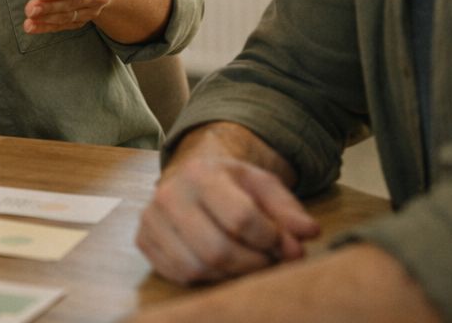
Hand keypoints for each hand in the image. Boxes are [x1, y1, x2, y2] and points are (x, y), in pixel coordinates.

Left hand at [24, 0, 119, 33]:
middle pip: (74, 2)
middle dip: (53, 5)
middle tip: (31, 6)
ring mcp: (88, 9)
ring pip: (68, 16)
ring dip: (48, 18)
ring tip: (28, 17)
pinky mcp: (78, 18)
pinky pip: (63, 26)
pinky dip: (47, 29)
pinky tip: (29, 29)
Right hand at [136, 151, 319, 283]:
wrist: (190, 177)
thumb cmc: (231, 184)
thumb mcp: (264, 186)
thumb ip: (288, 209)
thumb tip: (307, 234)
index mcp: (201, 173)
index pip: (241, 218)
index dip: (270, 239)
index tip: (284, 244)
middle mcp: (169, 194)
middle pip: (217, 250)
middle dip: (253, 264)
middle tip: (268, 261)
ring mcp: (151, 219)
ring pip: (197, 268)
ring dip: (231, 275)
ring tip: (247, 263)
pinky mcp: (143, 240)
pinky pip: (178, 275)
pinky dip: (207, 278)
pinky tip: (221, 266)